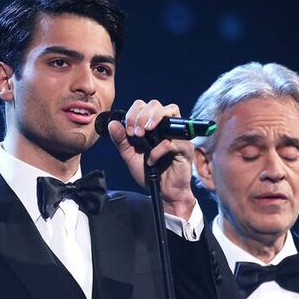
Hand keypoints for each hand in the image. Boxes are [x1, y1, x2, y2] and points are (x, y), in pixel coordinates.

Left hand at [108, 99, 195, 219]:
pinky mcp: (185, 148)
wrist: (163, 193)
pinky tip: (152, 160)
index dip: (133, 113)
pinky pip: (172, 141)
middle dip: (141, 115)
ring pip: (171, 111)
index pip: (144, 106)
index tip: (128, 131)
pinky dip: (159, 150)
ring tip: (143, 133)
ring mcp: (178, 135)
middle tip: (135, 133)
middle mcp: (167, 127)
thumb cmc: (151, 174)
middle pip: (156, 104)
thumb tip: (112, 123)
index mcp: (154, 126)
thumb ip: (121, 140)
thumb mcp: (130, 156)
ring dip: (154, 118)